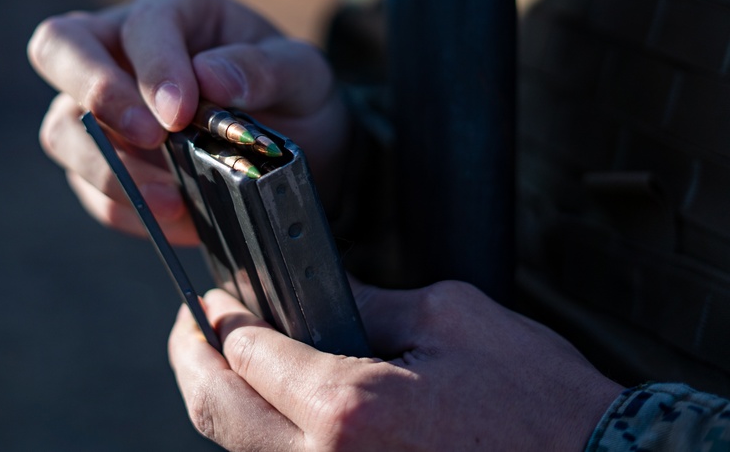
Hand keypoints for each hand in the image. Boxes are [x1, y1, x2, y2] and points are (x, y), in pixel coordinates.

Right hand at [27, 0, 349, 244]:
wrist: (294, 145)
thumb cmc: (288, 91)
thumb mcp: (302, 72)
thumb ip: (265, 67)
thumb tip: (211, 76)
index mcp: (173, 2)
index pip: (143, 21)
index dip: (155, 66)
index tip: (180, 114)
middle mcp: (119, 43)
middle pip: (58, 47)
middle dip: (95, 93)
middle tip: (149, 137)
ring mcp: (98, 104)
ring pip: (61, 127)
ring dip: (108, 168)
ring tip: (173, 200)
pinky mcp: (98, 158)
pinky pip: (86, 186)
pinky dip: (127, 209)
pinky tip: (178, 218)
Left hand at [168, 281, 622, 450]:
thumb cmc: (540, 406)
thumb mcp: (453, 320)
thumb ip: (374, 302)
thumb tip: (327, 294)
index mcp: (349, 410)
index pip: (246, 354)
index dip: (221, 317)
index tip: (213, 298)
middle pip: (217, 411)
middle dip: (192, 359)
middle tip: (191, 326)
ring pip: (239, 449)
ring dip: (221, 400)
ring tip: (223, 359)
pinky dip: (261, 434)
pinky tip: (272, 404)